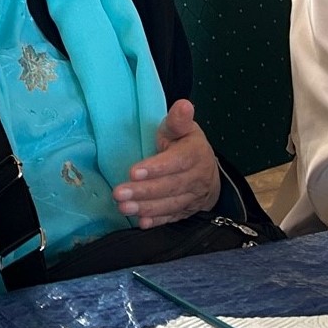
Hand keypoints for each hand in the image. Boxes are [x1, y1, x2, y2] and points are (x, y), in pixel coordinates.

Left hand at [114, 100, 221, 228]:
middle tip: (119, 193)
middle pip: (170, 186)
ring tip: (123, 207)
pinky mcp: (186, 211)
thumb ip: (178, 120)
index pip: (177, 162)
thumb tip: (183, 105)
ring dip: (146, 208)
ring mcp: (192, 197)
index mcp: (195, 153)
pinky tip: (141, 223)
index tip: (134, 171)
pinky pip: (172, 218)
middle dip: (143, 191)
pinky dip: (157, 221)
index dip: (156, 168)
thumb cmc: (186, 144)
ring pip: (170, 204)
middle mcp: (196, 178)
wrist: (207, 171)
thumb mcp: (183, 128)